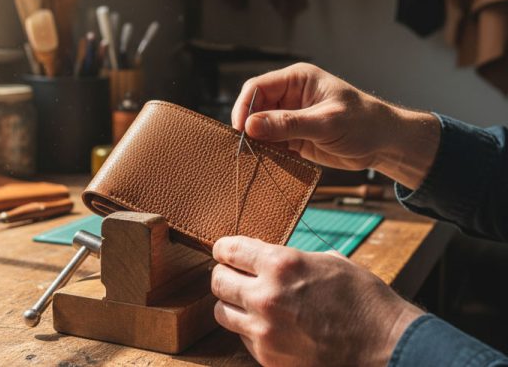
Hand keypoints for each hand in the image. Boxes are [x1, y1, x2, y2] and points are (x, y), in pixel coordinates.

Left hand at [212, 236, 423, 366]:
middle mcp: (266, 296)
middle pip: (217, 281)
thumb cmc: (362, 299)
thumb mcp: (327, 261)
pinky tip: (269, 325)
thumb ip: (289, 257)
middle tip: (235, 276)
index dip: (224, 249)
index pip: (228, 250)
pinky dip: (249, 330)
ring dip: (232, 304)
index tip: (225, 251)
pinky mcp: (268, 358)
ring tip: (248, 302)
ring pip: (222, 312)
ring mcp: (265, 330)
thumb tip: (263, 254)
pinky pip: (241, 338)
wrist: (387, 346)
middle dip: (225, 275)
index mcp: (281, 264)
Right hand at [232, 63, 439, 188]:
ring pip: (259, 128)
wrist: (385, 144)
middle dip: (248, 128)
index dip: (244, 107)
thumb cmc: (363, 123)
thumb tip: (250, 126)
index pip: (257, 87)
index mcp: (296, 80)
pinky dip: (267, 153)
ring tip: (256, 158)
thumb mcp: (326, 122)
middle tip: (245, 149)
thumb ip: (288, 124)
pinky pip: (271, 143)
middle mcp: (289, 96)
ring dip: (257, 143)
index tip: (240, 130)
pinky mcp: (293, 136)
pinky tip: (268, 163)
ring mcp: (290, 117)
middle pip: (254, 108)